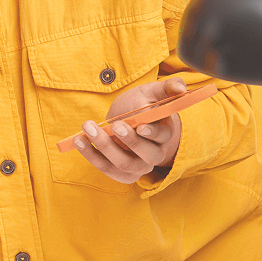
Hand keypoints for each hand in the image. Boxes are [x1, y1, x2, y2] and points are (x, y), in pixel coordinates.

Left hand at [71, 78, 185, 183]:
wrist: (127, 117)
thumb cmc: (143, 104)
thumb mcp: (153, 92)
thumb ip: (167, 88)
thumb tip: (181, 87)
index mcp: (165, 134)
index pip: (163, 137)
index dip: (153, 134)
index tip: (140, 126)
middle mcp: (154, 154)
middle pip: (146, 156)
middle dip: (128, 142)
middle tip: (113, 126)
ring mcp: (139, 166)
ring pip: (124, 164)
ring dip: (104, 147)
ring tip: (87, 128)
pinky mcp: (122, 173)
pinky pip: (107, 169)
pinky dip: (92, 156)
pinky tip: (80, 141)